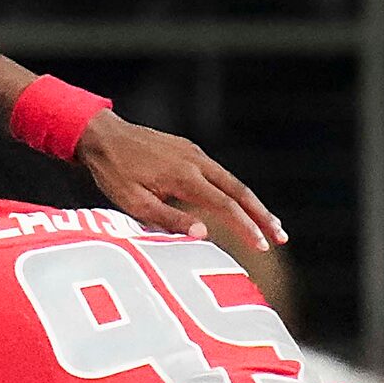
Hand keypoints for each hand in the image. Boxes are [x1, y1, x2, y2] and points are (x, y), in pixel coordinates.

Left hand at [75, 112, 287, 252]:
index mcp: (184, 177)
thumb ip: (170, 219)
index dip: (247, 227)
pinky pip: (219, 173)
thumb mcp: (134, 202)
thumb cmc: (114, 174)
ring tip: (269, 224)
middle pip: (240, 191)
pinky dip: (235, 191)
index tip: (263, 246)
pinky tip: (240, 205)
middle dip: (262, 216)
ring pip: (232, 181)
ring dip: (252, 204)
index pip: (226, 206)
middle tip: (281, 237)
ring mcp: (194, 153)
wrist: (101, 135)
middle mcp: (196, 161)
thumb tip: (204, 234)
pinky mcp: (189, 151)